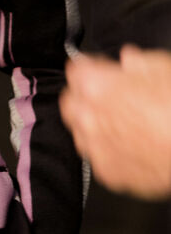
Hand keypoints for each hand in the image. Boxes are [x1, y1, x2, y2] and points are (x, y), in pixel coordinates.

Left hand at [59, 45, 170, 199]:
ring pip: (81, 133)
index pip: (75, 70)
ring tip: (121, 123)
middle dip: (84, 97)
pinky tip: (130, 145)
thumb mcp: (161, 67)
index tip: (100, 69)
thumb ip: (138, 62)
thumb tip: (131, 60)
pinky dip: (110, 151)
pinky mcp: (110, 174)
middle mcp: (88, 118)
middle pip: (71, 102)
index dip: (91, 67)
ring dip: (94, 126)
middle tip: (108, 96)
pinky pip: (99, 158)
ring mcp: (97, 148)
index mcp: (95, 86)